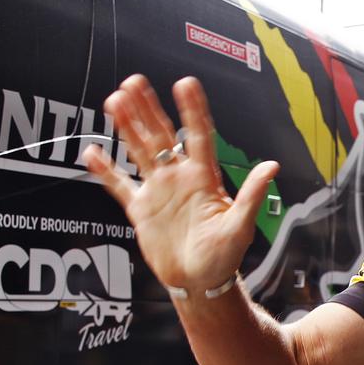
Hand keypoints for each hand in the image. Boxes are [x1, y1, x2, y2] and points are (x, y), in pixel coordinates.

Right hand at [83, 75, 278, 292]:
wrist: (200, 282)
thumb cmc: (224, 256)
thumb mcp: (240, 226)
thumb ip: (251, 195)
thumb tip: (271, 166)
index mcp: (203, 179)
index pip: (197, 135)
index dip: (192, 110)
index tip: (185, 83)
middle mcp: (178, 178)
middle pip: (161, 135)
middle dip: (148, 109)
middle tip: (134, 82)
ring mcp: (158, 191)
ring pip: (139, 151)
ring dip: (127, 127)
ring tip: (114, 101)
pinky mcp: (140, 209)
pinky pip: (119, 185)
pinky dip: (105, 170)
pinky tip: (92, 152)